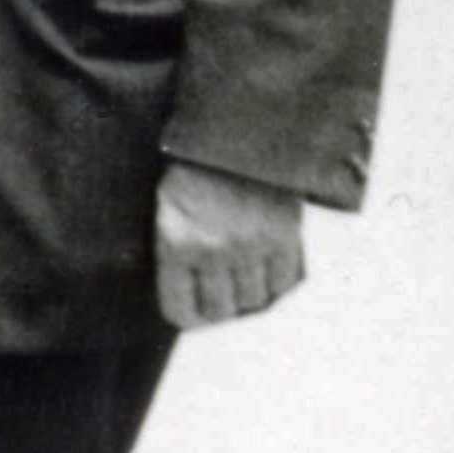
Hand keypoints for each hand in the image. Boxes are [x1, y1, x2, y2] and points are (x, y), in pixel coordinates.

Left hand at [156, 155, 308, 329]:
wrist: (234, 135)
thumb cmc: (193, 175)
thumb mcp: (168, 212)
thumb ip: (177, 255)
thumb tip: (194, 305)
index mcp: (175, 245)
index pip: (181, 311)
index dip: (189, 317)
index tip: (194, 312)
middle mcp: (213, 251)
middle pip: (221, 311)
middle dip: (220, 309)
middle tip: (222, 296)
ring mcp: (251, 246)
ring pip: (256, 302)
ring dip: (251, 298)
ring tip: (245, 280)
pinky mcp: (284, 237)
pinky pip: (285, 283)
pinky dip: (278, 284)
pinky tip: (268, 270)